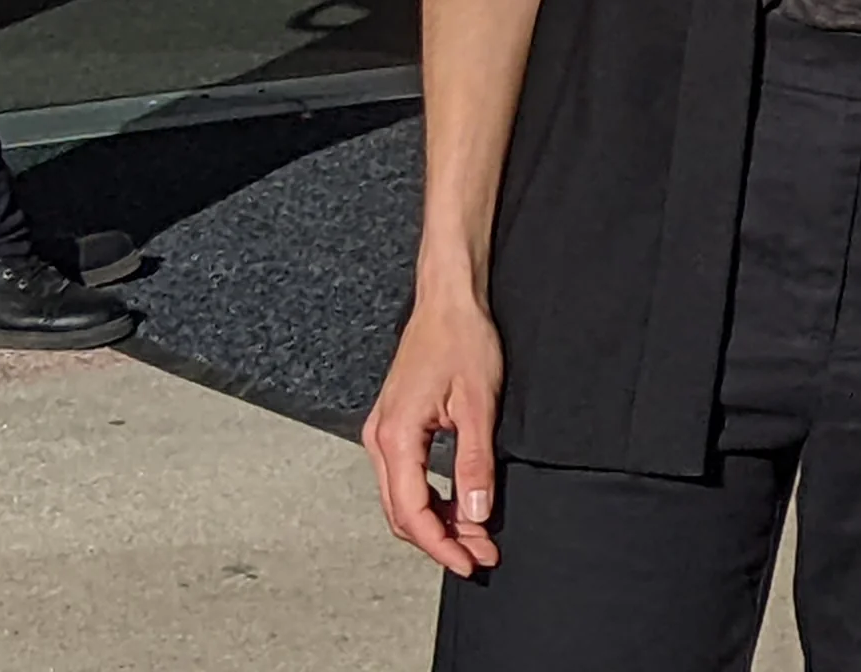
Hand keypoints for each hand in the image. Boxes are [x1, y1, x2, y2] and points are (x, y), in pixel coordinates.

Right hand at [363, 286, 507, 578]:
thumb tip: (475, 512)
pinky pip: (407, 477)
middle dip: (442, 540)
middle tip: (481, 555)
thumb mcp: (478, 403)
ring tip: (476, 536)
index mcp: (394, 437)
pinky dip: (432, 498)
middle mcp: (380, 439)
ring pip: (404, 498)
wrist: (448, 299)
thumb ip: (474, 462)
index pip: (412, 512)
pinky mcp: (395, 426)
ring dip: (439, 521)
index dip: (442, 545)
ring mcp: (384, 433)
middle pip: (403, 512)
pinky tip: (459, 505)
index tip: (470, 562)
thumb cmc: (461, 338)